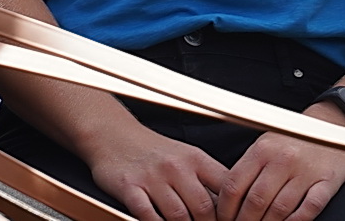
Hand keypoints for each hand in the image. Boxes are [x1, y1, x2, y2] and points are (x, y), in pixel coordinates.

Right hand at [87, 122, 228, 220]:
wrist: (112, 133)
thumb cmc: (151, 150)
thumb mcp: (185, 157)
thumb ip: (205, 180)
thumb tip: (228, 207)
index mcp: (195, 159)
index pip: (225, 187)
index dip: (231, 210)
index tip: (231, 220)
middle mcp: (176, 167)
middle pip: (203, 208)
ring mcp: (153, 177)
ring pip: (179, 216)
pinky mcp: (130, 187)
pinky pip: (148, 216)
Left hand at [218, 125, 344, 220]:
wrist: (331, 126)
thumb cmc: (292, 140)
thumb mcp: (264, 145)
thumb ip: (247, 168)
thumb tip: (225, 197)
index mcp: (262, 149)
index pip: (234, 184)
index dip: (225, 208)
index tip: (224, 218)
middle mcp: (282, 159)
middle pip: (256, 200)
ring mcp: (305, 171)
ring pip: (280, 208)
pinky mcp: (327, 181)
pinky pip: (309, 208)